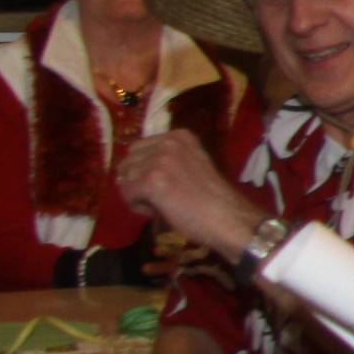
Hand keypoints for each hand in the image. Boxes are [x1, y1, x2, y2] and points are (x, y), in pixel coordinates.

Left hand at [116, 130, 263, 261]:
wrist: (228, 218)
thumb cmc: (212, 198)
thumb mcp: (190, 165)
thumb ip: (166, 161)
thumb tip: (125, 174)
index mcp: (180, 135)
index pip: (139, 147)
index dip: (143, 168)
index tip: (162, 184)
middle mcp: (168, 142)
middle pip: (129, 160)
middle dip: (136, 179)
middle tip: (157, 197)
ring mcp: (159, 160)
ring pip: (125, 178)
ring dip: (137, 194)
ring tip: (160, 205)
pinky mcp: (151, 180)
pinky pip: (127, 194)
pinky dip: (137, 206)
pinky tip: (158, 210)